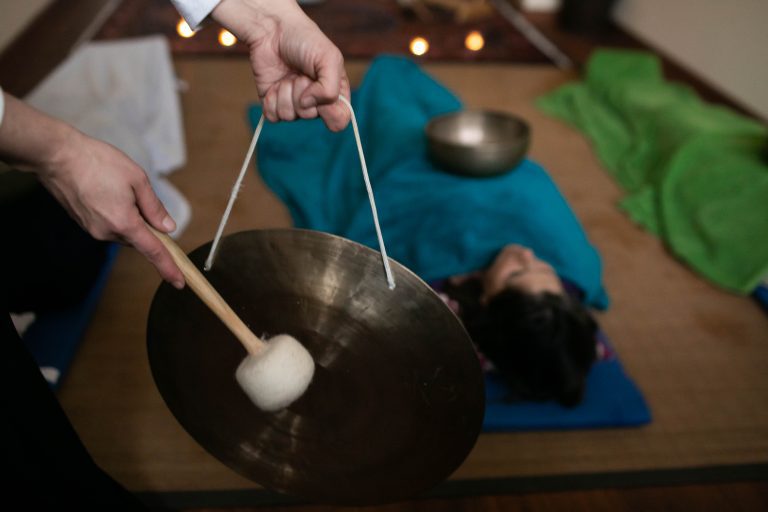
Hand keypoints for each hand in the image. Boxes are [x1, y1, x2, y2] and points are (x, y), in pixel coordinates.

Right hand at [38, 130, 185, 288]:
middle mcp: (106, 232)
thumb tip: (168, 227)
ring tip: (117, 187)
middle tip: (137, 195)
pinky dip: (116, 214)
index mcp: (124, 223)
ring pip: (124, 231)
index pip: (153, 251)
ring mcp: (92, 229)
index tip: (179, 282)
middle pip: (139, 238)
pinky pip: (109, 225)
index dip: (169, 267)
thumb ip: (154, 207)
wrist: (56, 156)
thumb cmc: (97, 162)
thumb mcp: (137, 179)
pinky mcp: (84, 224)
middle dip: (146, 223)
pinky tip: (107, 192)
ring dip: (130, 216)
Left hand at [212, 0, 350, 130]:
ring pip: (290, 116)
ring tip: (288, 74)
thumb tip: (308, 105)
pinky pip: (273, 116)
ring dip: (286, 93)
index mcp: (335, 93)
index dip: (330, 112)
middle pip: (310, 116)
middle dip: (302, 92)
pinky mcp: (274, 103)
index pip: (339, 119)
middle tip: (301, 73)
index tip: (321, 96)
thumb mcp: (329, 58)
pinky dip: (271, 100)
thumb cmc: (304, 40)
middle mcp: (315, 102)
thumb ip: (330, 88)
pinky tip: (275, 83)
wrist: (272, 30)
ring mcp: (293, 104)